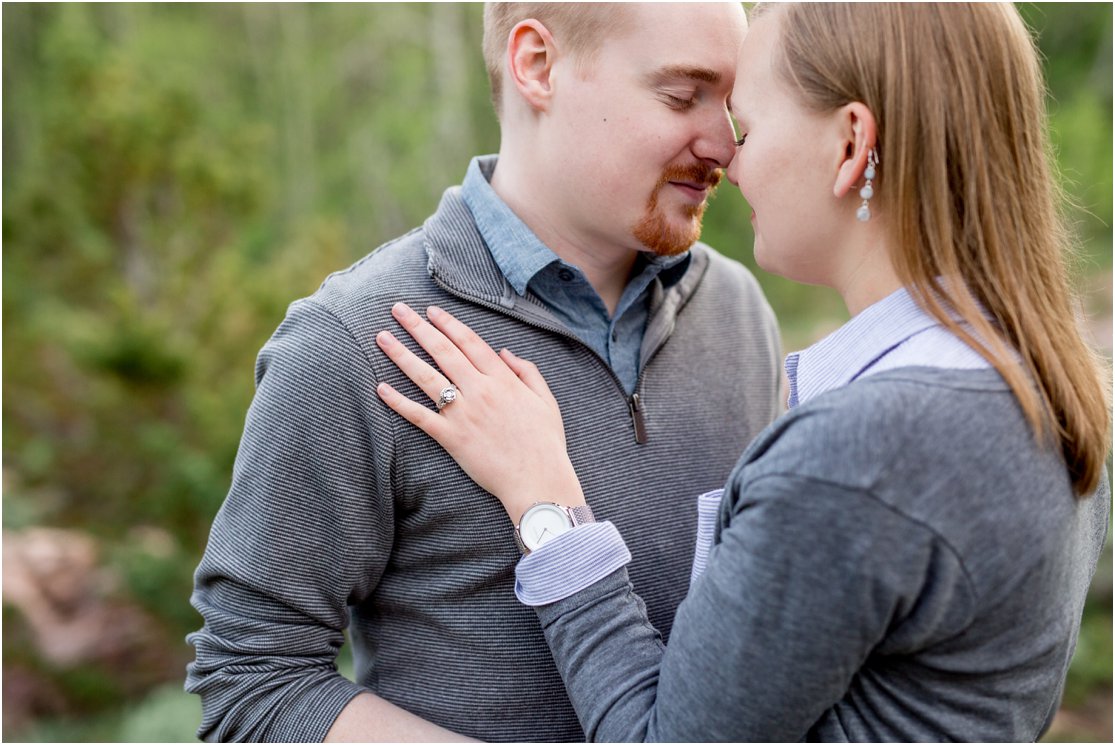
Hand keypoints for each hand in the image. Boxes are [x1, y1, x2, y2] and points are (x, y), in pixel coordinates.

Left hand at [375, 303, 584, 522]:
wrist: (538, 480)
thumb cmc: (545, 442)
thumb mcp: (546, 400)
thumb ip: (527, 372)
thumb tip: (505, 352)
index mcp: (503, 379)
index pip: (470, 342)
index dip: (448, 324)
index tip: (431, 310)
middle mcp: (480, 391)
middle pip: (443, 351)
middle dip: (419, 327)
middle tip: (398, 309)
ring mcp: (463, 414)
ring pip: (426, 377)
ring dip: (402, 354)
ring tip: (382, 337)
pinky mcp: (451, 438)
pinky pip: (419, 416)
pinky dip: (398, 402)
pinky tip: (381, 388)